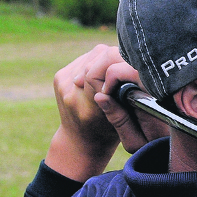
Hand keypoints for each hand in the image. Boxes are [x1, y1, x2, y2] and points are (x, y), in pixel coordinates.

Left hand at [46, 45, 166, 181]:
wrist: (78, 143)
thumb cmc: (108, 134)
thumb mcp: (126, 123)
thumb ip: (128, 99)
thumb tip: (136, 68)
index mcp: (89, 108)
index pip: (104, 71)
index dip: (122, 67)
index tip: (134, 72)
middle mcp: (72, 93)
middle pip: (100, 56)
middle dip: (118, 58)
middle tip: (132, 65)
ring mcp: (63, 83)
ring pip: (94, 53)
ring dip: (110, 58)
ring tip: (122, 67)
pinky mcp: (60, 77)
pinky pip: (86, 57)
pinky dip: (100, 60)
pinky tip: (108, 69)